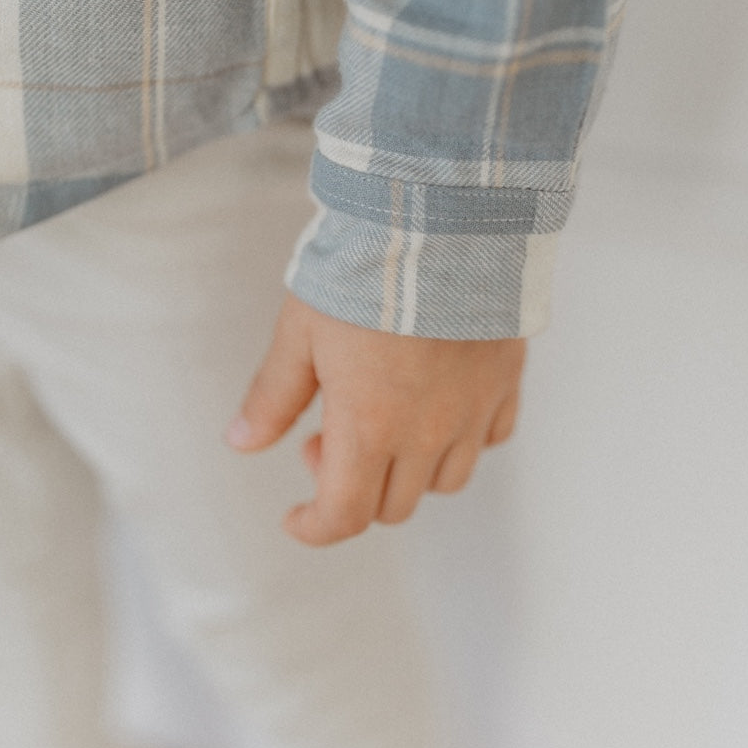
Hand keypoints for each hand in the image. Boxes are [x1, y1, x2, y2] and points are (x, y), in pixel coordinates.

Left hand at [224, 292, 525, 545]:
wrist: (443, 220)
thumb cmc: (365, 272)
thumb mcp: (301, 331)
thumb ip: (274, 395)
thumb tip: (241, 443)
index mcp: (370, 427)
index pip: (345, 516)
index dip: (314, 528)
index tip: (295, 516)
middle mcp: (428, 432)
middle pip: (392, 505)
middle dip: (353, 487)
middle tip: (328, 432)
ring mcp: (474, 410)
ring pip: (446, 480)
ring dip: (408, 470)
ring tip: (384, 418)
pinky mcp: (507, 381)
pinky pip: (490, 438)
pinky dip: (461, 439)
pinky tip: (437, 403)